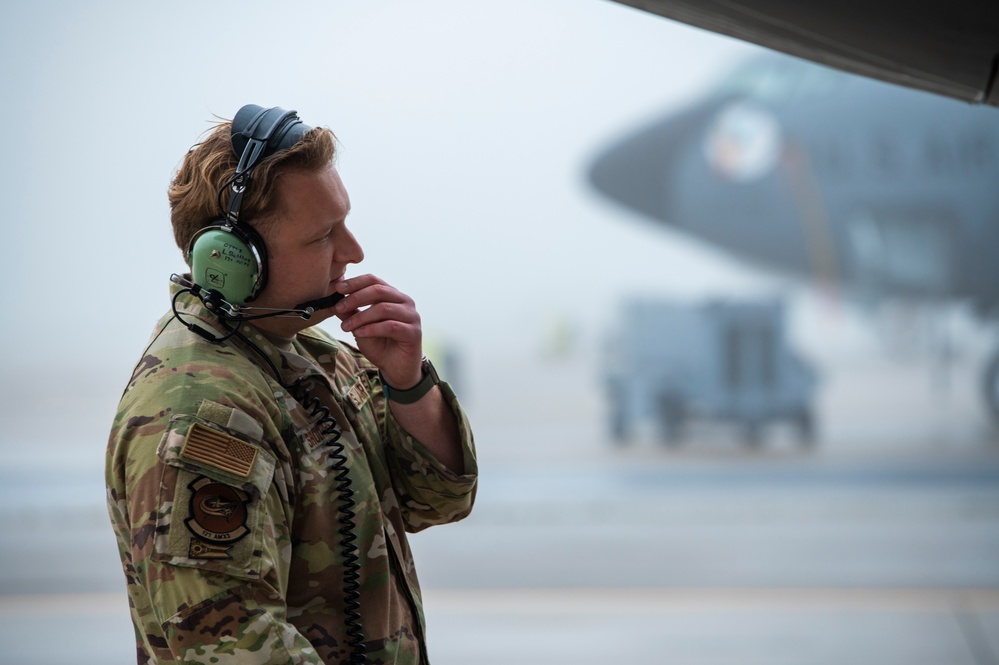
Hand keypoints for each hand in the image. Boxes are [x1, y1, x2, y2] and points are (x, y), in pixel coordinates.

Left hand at [333, 274, 422, 388]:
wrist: (395, 368)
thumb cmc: (379, 344)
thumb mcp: (360, 326)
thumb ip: (350, 312)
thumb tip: (334, 297)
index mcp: (392, 295)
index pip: (374, 280)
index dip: (355, 282)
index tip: (338, 288)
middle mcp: (405, 302)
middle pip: (379, 290)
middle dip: (355, 298)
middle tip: (338, 308)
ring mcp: (412, 316)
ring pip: (383, 308)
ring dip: (361, 316)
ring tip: (345, 326)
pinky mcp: (414, 332)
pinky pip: (391, 326)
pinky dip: (371, 329)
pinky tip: (359, 333)